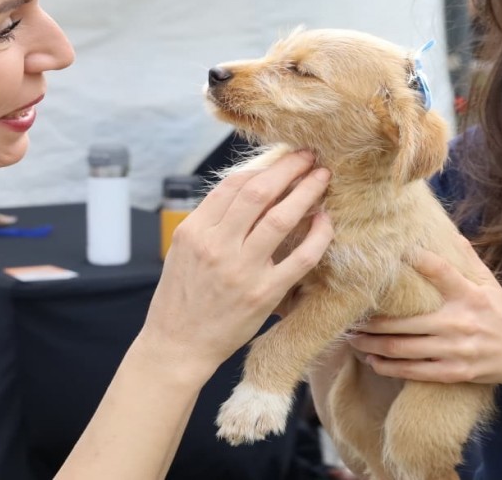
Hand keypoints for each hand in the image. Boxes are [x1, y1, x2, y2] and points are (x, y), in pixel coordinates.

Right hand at [140, 151, 332, 377]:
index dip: (263, 166)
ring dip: (307, 191)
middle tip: (309, 155)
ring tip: (322, 176)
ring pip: (282, 218)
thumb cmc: (180, 297)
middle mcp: (216, 246)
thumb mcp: (183, 250)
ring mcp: (241, 270)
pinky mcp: (263, 294)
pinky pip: (300, 258)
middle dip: (289, 167)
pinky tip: (325, 221)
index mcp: (194, 230)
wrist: (177, 346)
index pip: (233, 185)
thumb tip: (246, 189)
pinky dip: (318, 235)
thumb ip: (210, 221)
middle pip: (259, 191)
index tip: (283, 158)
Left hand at [348, 249, 501, 387]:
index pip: (438, 270)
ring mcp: (455, 350)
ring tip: (351, 337)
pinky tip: (371, 359)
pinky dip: (387, 366)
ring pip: (401, 348)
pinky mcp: (453, 372)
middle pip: (404, 320)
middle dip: (370, 320)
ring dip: (370, 343)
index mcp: (469, 294)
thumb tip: (446, 230)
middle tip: (347, 313)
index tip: (385, 252)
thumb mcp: (490, 283)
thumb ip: (467, 258)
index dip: (414, 259)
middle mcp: (459, 322)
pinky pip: (412, 371)